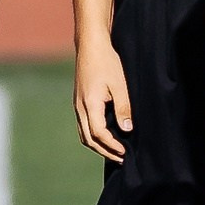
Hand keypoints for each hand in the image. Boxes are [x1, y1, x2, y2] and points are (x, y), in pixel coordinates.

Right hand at [73, 37, 131, 161]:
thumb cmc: (107, 62)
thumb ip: (123, 108)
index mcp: (89, 104)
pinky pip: (84, 125)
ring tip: (113, 151)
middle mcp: (80, 107)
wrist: (90, 45)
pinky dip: (93, 135)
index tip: (125, 152)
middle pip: (88, 139)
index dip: (112, 145)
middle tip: (121, 158)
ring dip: (98, 145)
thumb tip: (127, 129)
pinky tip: (105, 136)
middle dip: (104, 151)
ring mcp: (77, 105)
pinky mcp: (79, 101)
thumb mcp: (120, 84)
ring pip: (84, 134)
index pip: (99, 133)